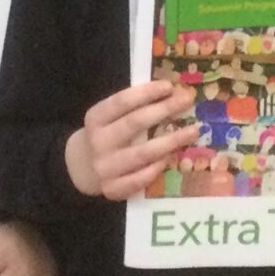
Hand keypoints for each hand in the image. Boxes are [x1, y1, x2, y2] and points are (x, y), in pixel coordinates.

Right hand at [64, 81, 197, 199]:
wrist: (81, 167)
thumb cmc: (105, 134)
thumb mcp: (108, 116)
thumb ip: (132, 106)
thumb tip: (171, 93)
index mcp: (95, 118)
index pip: (122, 101)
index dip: (147, 92)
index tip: (169, 86)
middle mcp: (98, 142)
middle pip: (134, 123)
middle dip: (164, 110)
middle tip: (187, 100)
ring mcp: (105, 168)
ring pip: (143, 153)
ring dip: (171, 140)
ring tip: (193, 130)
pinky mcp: (113, 189)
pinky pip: (141, 178)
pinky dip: (157, 167)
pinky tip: (171, 158)